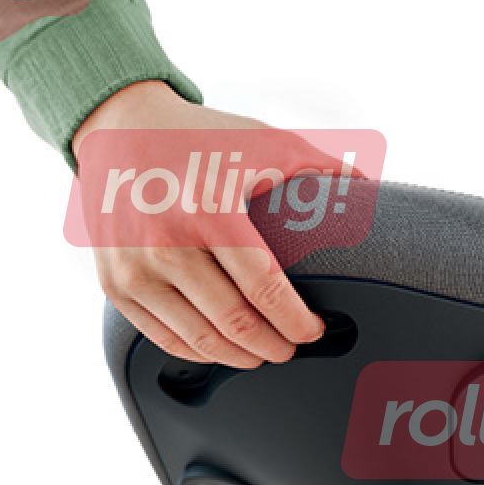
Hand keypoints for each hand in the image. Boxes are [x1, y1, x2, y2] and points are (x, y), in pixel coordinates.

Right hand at [73, 80, 343, 368]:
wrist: (118, 128)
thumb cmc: (196, 136)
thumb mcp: (263, 139)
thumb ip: (320, 166)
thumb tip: (368, 190)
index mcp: (209, 209)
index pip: (265, 290)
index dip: (296, 321)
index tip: (313, 329)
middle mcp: (166, 242)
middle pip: (234, 324)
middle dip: (274, 346)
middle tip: (291, 346)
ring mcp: (135, 268)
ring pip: (200, 341)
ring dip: (240, 356)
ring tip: (262, 351)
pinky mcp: (115, 284)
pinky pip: (164, 337)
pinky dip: (199, 352)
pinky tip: (221, 347)